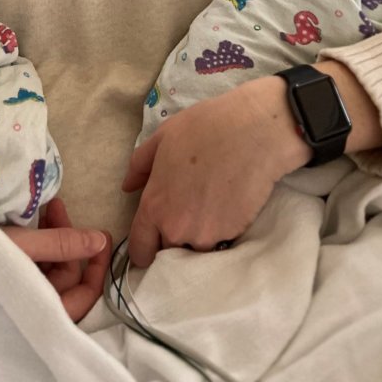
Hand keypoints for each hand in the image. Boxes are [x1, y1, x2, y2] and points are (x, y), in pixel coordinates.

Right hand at [2, 196, 111, 322]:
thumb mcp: (23, 246)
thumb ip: (62, 244)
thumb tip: (100, 241)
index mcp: (40, 314)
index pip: (84, 296)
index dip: (97, 267)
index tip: (102, 236)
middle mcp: (30, 310)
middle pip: (64, 278)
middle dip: (66, 240)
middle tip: (56, 207)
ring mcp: (17, 298)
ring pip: (47, 270)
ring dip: (50, 239)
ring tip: (43, 209)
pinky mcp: (3, 286)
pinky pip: (30, 268)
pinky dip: (35, 245)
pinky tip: (30, 222)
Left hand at [122, 77, 307, 267]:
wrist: (254, 133)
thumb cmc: (204, 129)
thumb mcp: (162, 138)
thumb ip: (139, 166)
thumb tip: (128, 187)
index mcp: (155, 207)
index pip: (141, 249)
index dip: (144, 249)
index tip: (152, 243)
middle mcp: (177, 229)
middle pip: (169, 251)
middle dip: (173, 238)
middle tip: (186, 210)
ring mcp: (207, 236)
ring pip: (196, 249)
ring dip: (198, 236)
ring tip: (209, 206)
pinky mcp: (234, 235)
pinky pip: (220, 241)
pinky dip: (221, 230)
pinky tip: (227, 205)